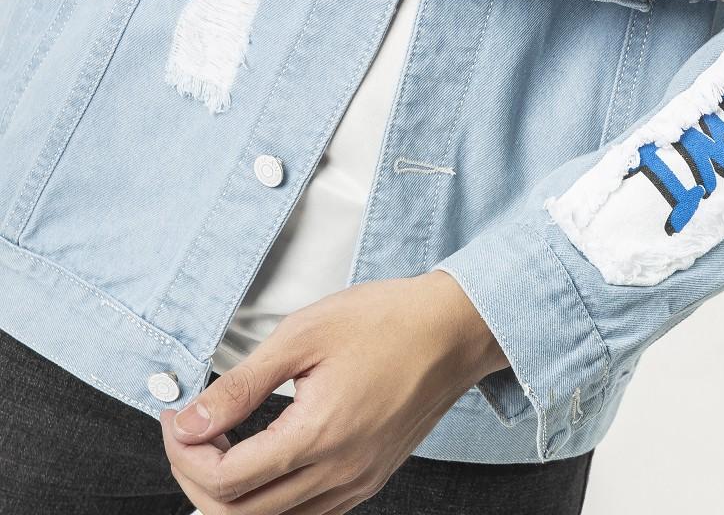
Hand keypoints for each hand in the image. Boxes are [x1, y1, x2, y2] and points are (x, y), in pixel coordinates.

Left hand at [160, 271, 507, 514]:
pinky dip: (269, 500)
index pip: (225, 479)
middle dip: (195, 476)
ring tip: (218, 444)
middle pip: (238, 514)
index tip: (179, 416)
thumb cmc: (388, 320)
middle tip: (188, 431)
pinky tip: (262, 461)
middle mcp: (339, 473)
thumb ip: (242, 384)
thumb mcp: (305, 334)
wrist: (453, 329)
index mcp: (320, 435)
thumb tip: (192, 419)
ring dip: (229, 494)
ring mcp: (357, 483)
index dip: (185, 451)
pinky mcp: (369, 479)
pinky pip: (306, 514)